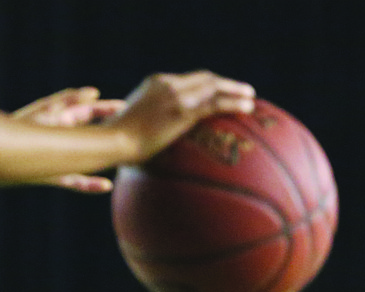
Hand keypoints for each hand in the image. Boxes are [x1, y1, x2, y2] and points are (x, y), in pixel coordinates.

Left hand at [11, 87, 125, 192]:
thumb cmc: (14, 130)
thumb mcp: (45, 113)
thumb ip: (69, 102)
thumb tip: (94, 92)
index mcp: (57, 119)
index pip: (88, 111)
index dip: (107, 109)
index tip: (126, 107)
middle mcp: (60, 137)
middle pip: (91, 134)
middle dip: (110, 132)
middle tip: (133, 130)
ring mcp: (57, 157)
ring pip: (86, 158)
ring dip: (102, 158)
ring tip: (122, 158)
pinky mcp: (52, 175)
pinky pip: (75, 180)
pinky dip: (89, 184)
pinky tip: (105, 186)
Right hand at [111, 70, 254, 163]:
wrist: (113, 141)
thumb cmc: (119, 139)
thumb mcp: (137, 120)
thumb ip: (152, 118)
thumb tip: (158, 134)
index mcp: (157, 82)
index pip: (190, 78)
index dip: (210, 83)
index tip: (223, 90)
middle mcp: (168, 84)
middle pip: (206, 78)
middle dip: (227, 84)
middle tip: (244, 90)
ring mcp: (176, 96)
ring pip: (214, 87)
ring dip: (236, 90)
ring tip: (251, 96)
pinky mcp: (183, 111)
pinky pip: (215, 103)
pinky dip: (234, 103)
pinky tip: (248, 107)